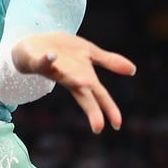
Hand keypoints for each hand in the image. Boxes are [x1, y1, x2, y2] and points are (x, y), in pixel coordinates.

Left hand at [11, 33, 135, 133]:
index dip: (108, 109)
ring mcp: (53, 70)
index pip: (98, 95)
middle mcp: (68, 76)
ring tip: (84, 83)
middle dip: (91, 109)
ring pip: (63, 77)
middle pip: (82, 94)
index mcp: (82, 77)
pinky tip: (52, 56)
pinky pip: (42, 61)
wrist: (34, 41)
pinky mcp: (37, 61)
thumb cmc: (63, 51)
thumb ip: (109, 61)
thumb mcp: (89, 53)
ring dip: (73, 79)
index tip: (117, 125)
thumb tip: (133, 70)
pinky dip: (47, 59)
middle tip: (99, 126)